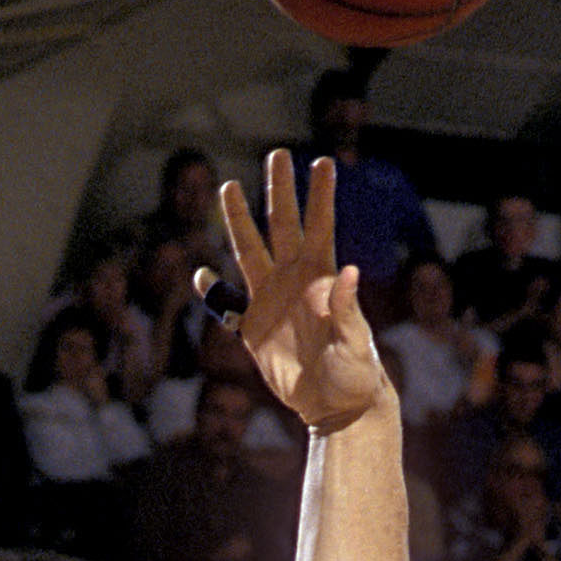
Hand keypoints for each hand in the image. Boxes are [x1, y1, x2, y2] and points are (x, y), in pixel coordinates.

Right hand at [203, 149, 388, 434]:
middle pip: (282, 225)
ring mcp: (270, 300)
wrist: (335, 407)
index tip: (323, 162)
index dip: (320, 195)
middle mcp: (294, 279)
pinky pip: (226, 304)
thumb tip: (348, 272)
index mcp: (321, 277)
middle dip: (279, 190)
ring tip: (228, 187)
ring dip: (238, 220)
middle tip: (277, 153)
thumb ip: (348, 309)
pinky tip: (203, 275)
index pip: (320, 226)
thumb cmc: (356, 374)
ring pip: (249, 251)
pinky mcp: (252, 329)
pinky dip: (212, 291)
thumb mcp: (357, 343)